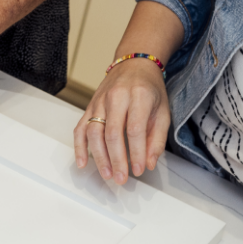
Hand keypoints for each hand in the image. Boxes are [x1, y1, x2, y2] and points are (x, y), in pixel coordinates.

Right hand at [74, 59, 169, 183]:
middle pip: (112, 133)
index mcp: (138, 96)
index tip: (138, 170)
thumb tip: (148, 162)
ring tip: (107, 174)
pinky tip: (82, 163)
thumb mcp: (163, 110)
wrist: (134, 65)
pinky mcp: (89, 108)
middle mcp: (116, 97)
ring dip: (99, 157)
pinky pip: (80, 129)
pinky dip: (79, 147)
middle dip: (117, 160)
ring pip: (94, 133)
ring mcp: (99, 102)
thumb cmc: (149, 88)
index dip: (136, 153)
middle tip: (121, 178)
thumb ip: (157, 138)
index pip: (135, 129)